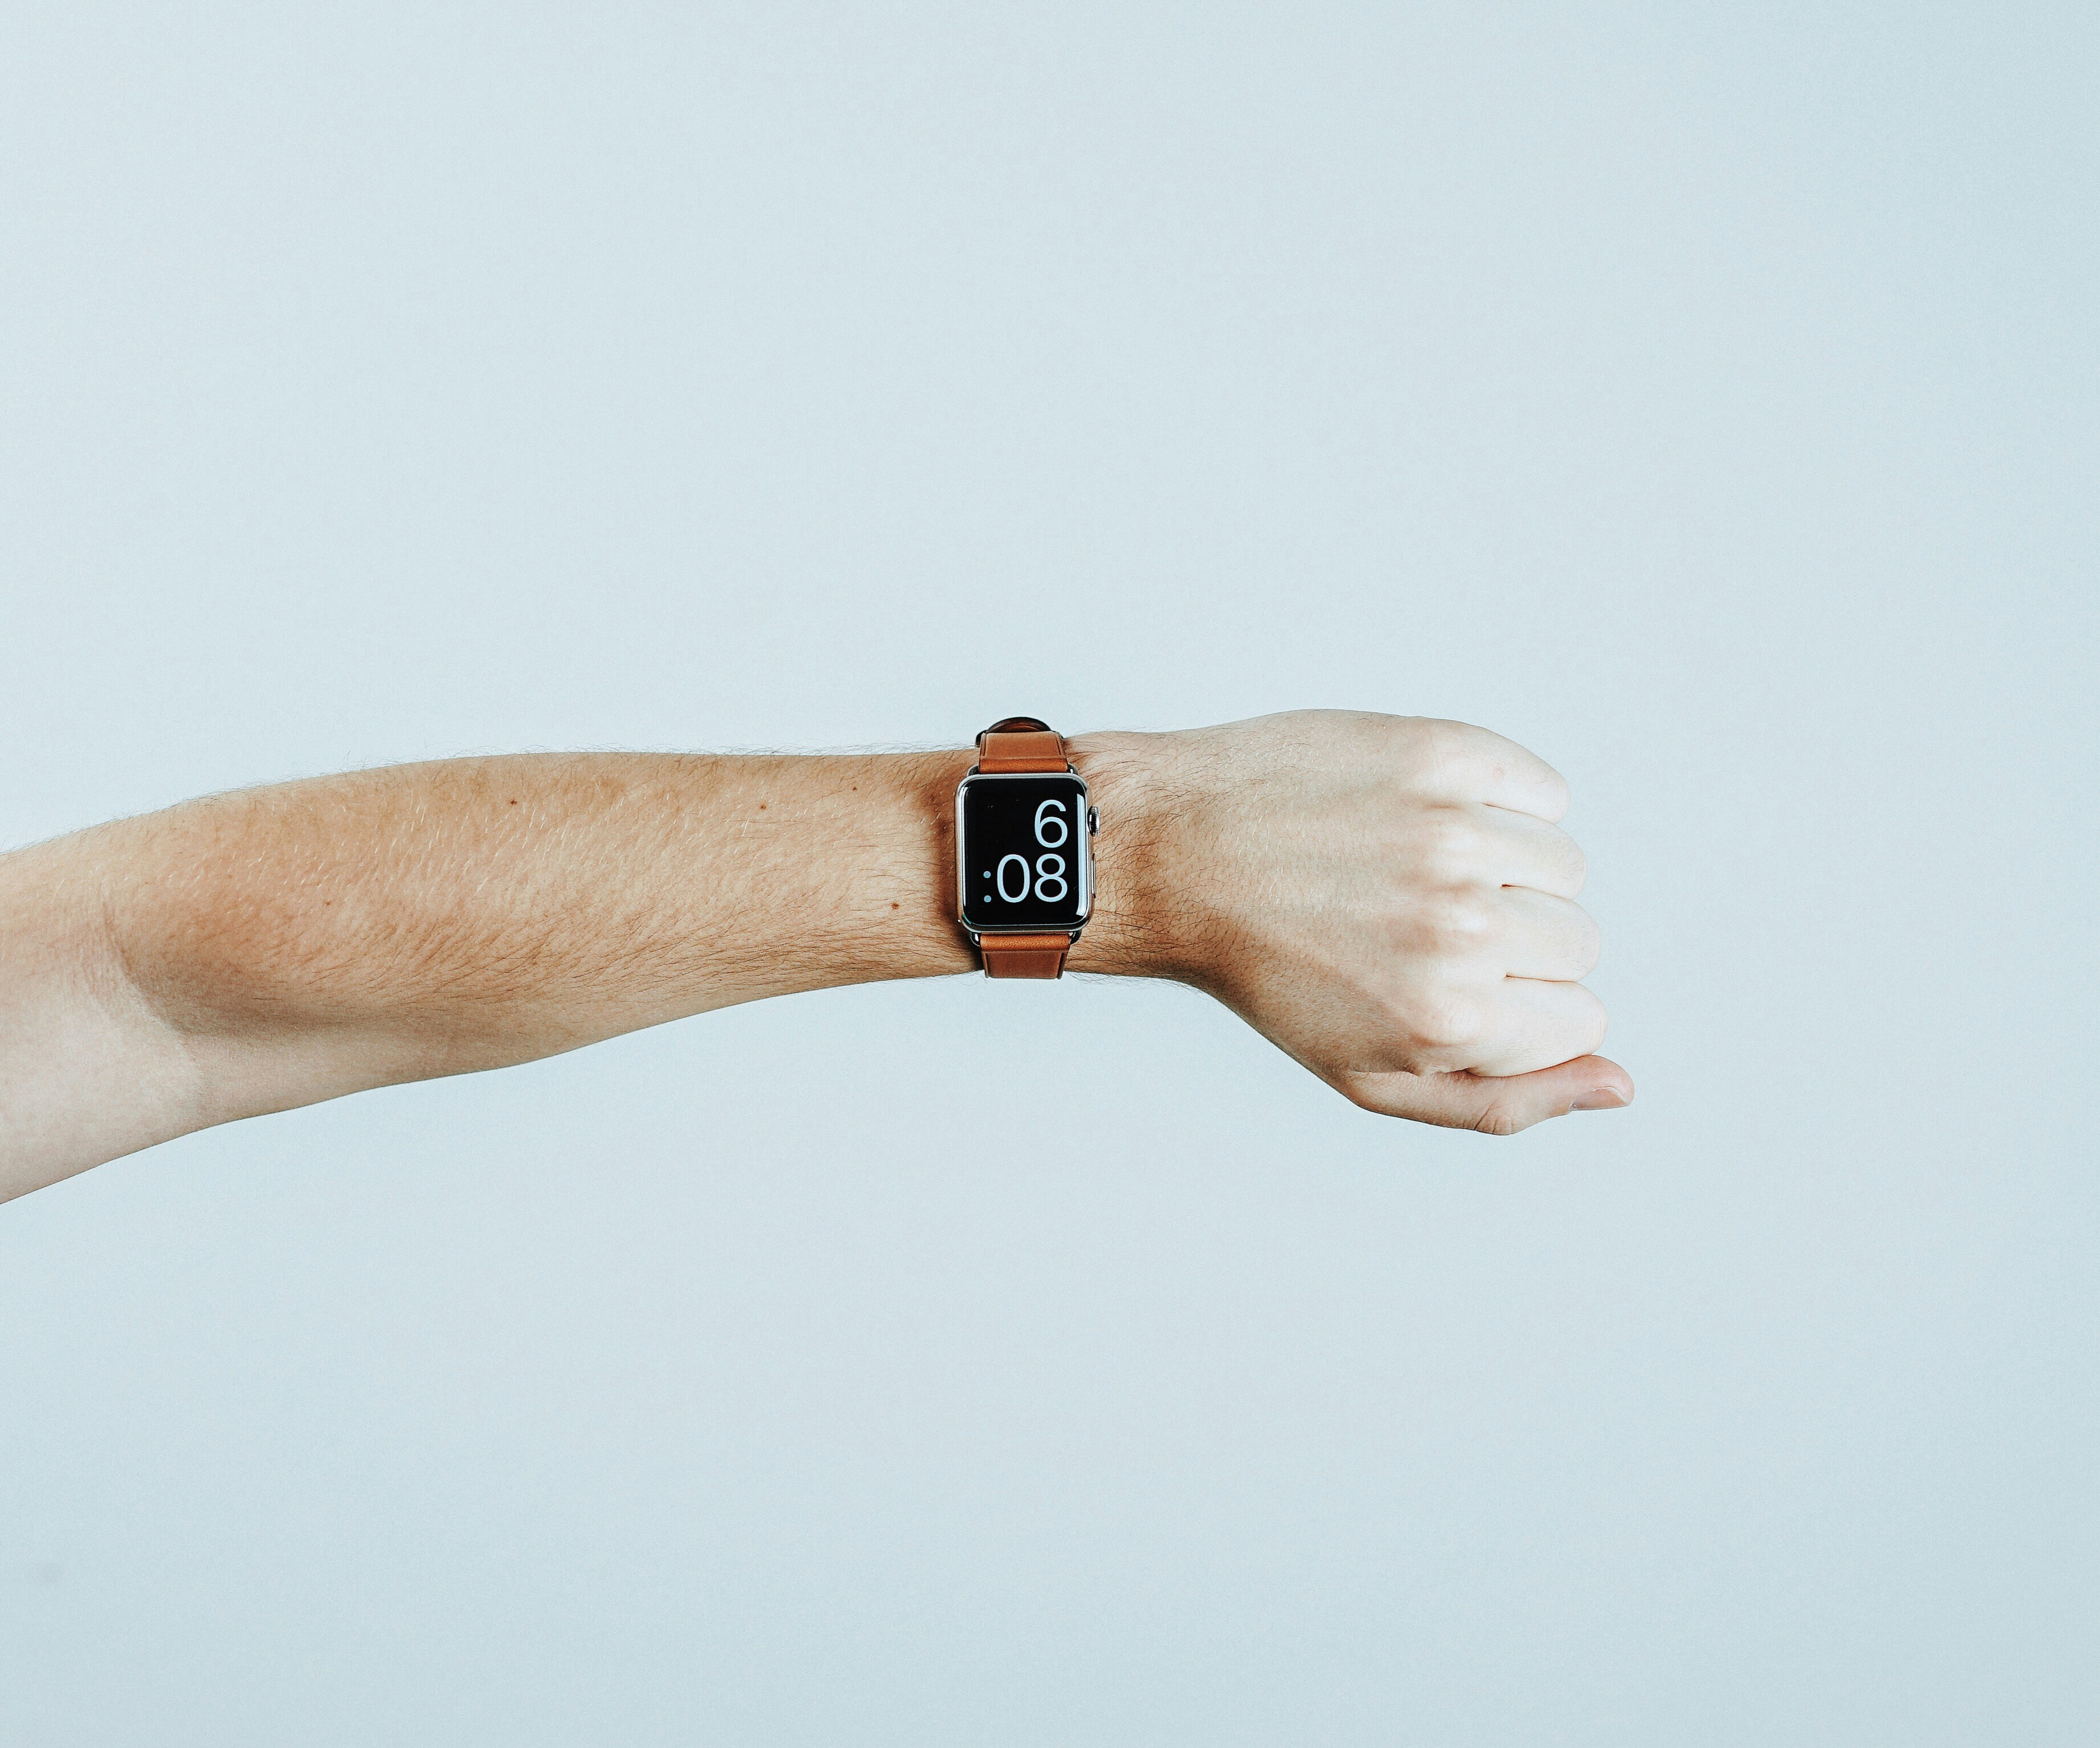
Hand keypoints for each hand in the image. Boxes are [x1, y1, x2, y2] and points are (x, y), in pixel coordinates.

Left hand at [1073, 711, 1631, 1133]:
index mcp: (1450, 1018)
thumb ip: (1502, 1101)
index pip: (1581, 1019)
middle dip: (1513, 943)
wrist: (1170, 854)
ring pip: (1563, 866)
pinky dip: (1502, 801)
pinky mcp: (1440, 755)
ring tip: (1407, 870)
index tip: (1437, 984)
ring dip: (1504, 870)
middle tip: (1408, 926)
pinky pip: (1541, 790)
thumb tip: (1621, 1086)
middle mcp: (1460, 928)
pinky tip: (1419, 816)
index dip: (1514, 1008)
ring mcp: (1452, 833)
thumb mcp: (1370, 1074)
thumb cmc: (1269, 973)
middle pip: (1578, 942)